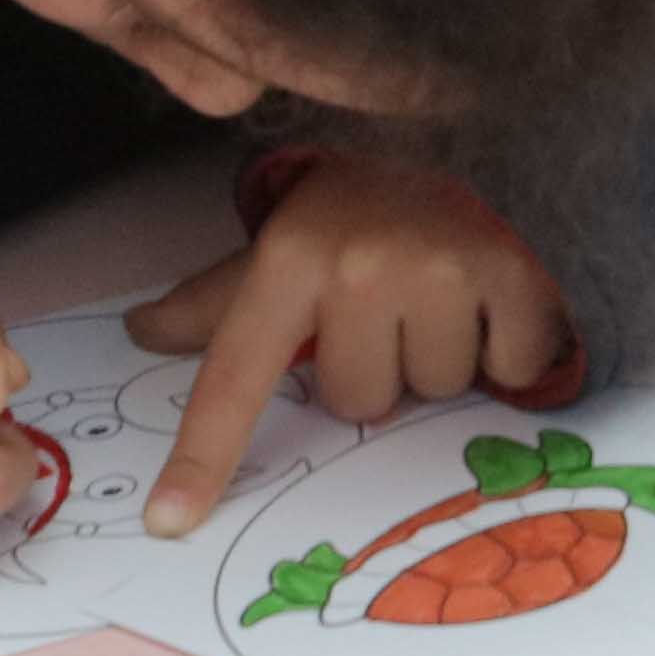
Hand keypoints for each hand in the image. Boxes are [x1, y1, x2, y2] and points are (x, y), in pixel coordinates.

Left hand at [128, 153, 568, 532]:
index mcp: (289, 260)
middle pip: (357, 400)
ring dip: (442, 358)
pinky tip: (497, 301)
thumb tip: (139, 331)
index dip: (203, 455)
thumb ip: (212, 304)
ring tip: (445, 298)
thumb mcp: (278, 248)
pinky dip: (512, 350)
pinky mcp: (516, 275)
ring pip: (435, 390)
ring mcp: (442, 268)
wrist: (465, 133)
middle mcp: (360, 264)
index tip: (169, 521)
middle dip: (377, 369)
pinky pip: (511, 371)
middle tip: (391, 309)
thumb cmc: (358, 211)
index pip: (236, 377)